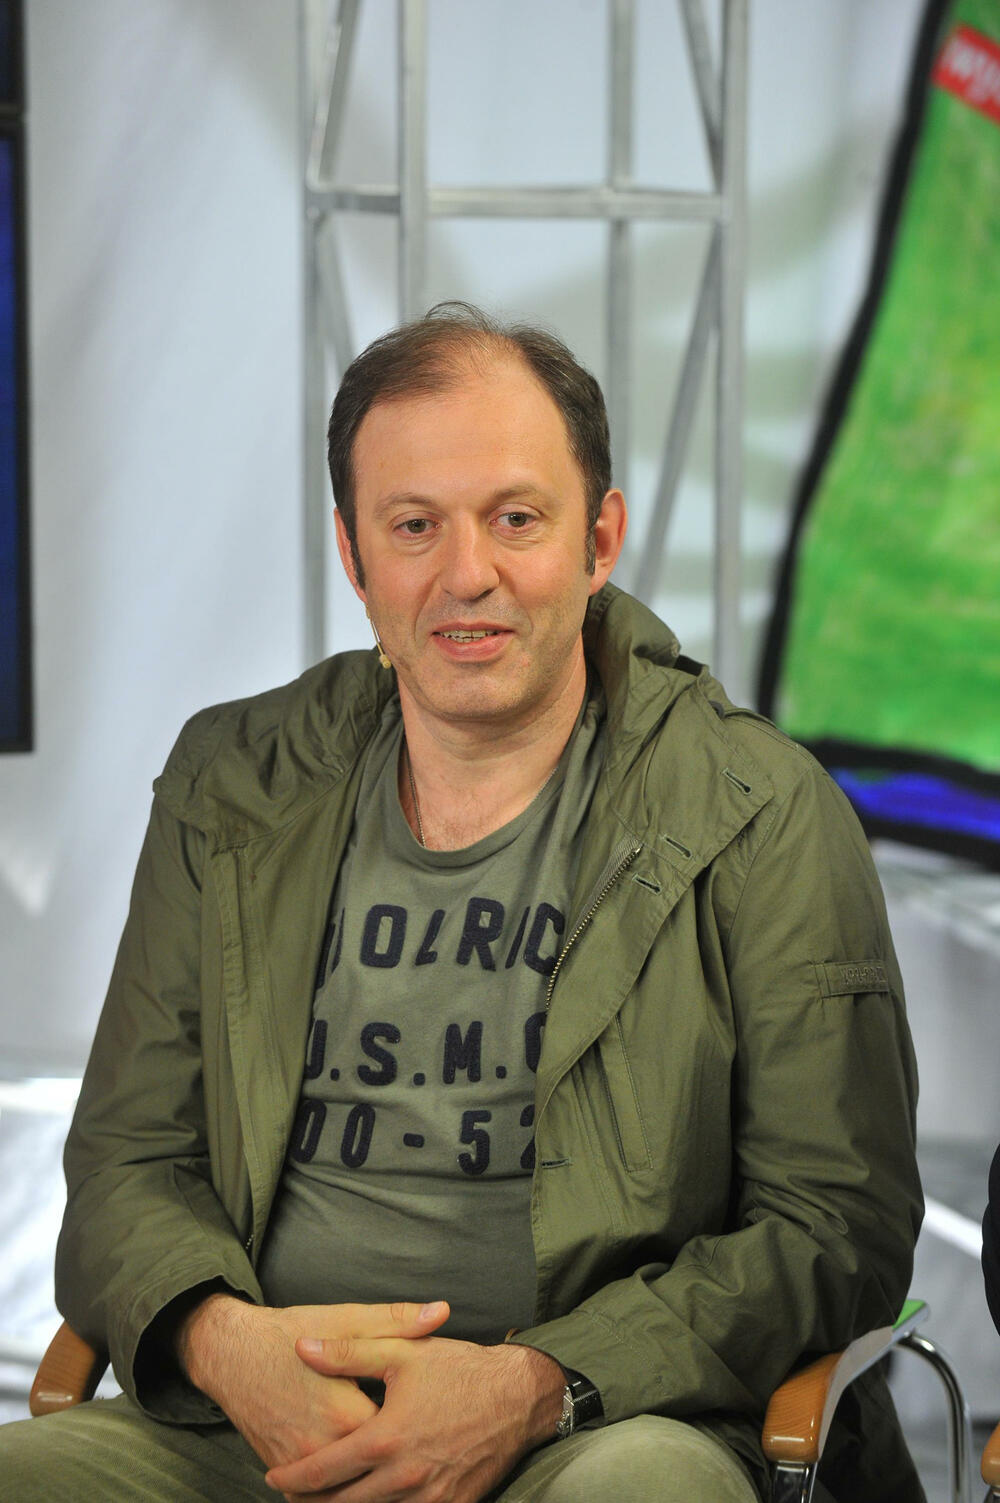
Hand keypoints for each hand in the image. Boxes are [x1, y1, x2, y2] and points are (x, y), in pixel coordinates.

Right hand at [177, 1294, 451, 1471]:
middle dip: (398, 1464)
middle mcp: (322, 1449)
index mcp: (346, 1415)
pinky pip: (318, 1497)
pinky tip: (358, 1478)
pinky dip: (338, 1490)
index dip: (419, 1428)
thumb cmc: (289, 1334)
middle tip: (419, 1450)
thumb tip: (441, 1312)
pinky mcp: (283, 1472)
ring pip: (348, 1493)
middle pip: (376, 1475)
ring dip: (370, 1484)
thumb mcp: (346, 1320)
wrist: (232, 1353)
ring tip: (395, 1469)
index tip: (432, 1418)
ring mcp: (299, 1466)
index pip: (399, 1439)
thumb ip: (397, 1322)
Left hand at [264, 1334, 564, 1501]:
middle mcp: (404, 1477)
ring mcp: (429, 1499)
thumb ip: (348, 1352)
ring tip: (324, 1500)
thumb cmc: (459, 1370)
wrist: (518, 1396)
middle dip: (311, 1502)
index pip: (323, 1471)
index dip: (292, 1477)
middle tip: (293, 1492)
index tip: (273, 1474)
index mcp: (385, 1438)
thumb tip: (303, 1349)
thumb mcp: (401, 1353)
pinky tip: (370, 1501)